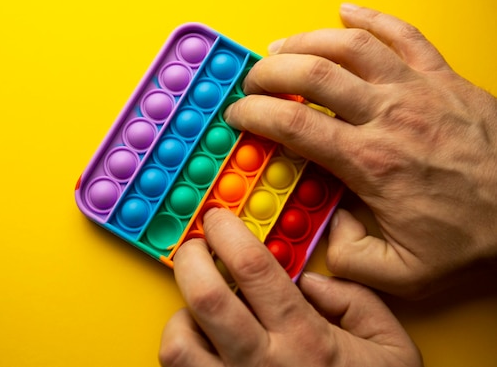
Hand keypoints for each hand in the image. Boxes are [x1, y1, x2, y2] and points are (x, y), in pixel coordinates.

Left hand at [159, 209, 421, 366]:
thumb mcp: (390, 347)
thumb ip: (354, 299)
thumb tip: (308, 278)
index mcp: (306, 338)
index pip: (253, 268)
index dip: (228, 232)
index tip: (218, 217)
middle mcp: (263, 363)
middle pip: (206, 298)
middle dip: (190, 259)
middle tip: (193, 246)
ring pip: (179, 344)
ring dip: (181, 315)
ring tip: (197, 306)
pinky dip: (182, 350)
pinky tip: (201, 342)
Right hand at [223, 4, 496, 297]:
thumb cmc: (472, 238)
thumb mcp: (402, 273)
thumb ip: (350, 256)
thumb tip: (329, 225)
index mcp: (370, 162)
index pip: (294, 124)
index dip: (255, 114)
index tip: (238, 116)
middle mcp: (389, 116)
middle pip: (313, 74)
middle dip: (270, 71)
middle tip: (252, 80)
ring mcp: (418, 90)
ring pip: (351, 46)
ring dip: (308, 40)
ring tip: (282, 46)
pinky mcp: (444, 78)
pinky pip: (404, 34)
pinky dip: (372, 17)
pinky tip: (347, 11)